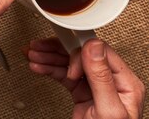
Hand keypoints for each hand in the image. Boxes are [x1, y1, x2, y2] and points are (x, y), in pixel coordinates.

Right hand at [27, 38, 145, 118]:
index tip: (68, 63)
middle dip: (57, 50)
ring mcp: (95, 87)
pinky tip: (38, 67)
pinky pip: (64, 75)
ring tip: (32, 55)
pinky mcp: (83, 93)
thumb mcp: (107, 110)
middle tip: (38, 48)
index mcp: (124, 82)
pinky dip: (49, 69)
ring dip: (49, 58)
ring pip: (69, 63)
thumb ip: (101, 78)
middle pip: (81, 54)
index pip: (100, 53)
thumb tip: (94, 47)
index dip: (80, 54)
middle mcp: (110, 81)